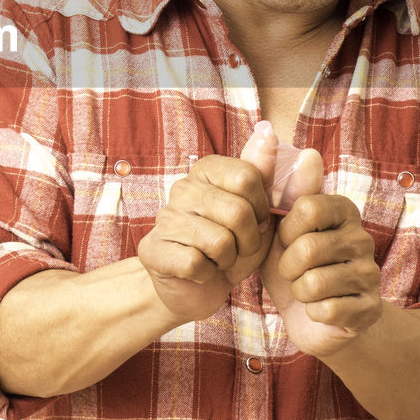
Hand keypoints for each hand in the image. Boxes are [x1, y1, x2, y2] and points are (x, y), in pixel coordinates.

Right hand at [137, 124, 277, 322]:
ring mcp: (163, 217)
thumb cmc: (233, 245)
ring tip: (217, 259)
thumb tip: (268, 132)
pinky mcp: (152, 249)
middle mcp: (182, 187)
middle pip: (238, 212)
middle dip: (248, 241)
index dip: (262, 209)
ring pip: (219, 242)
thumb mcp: (259, 212)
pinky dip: (207, 275)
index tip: (255, 221)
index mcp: (206, 169)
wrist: (198, 287)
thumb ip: (267, 175)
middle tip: (237, 248)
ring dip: (227, 260)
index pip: (248, 178)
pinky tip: (199, 271)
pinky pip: (196, 264)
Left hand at [260, 151, 383, 358]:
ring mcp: (370, 273)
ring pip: (314, 283)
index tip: (286, 239)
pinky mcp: (370, 308)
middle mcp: (362, 236)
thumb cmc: (292, 263)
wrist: (314, 316)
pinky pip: (326, 310)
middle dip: (287, 266)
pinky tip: (319, 308)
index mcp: (342, 208)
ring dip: (298, 291)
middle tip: (293, 270)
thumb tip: (276, 135)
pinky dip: (312, 312)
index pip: (306, 208)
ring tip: (305, 289)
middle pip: (307, 248)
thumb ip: (272, 181)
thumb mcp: (274, 224)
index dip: (285, 231)